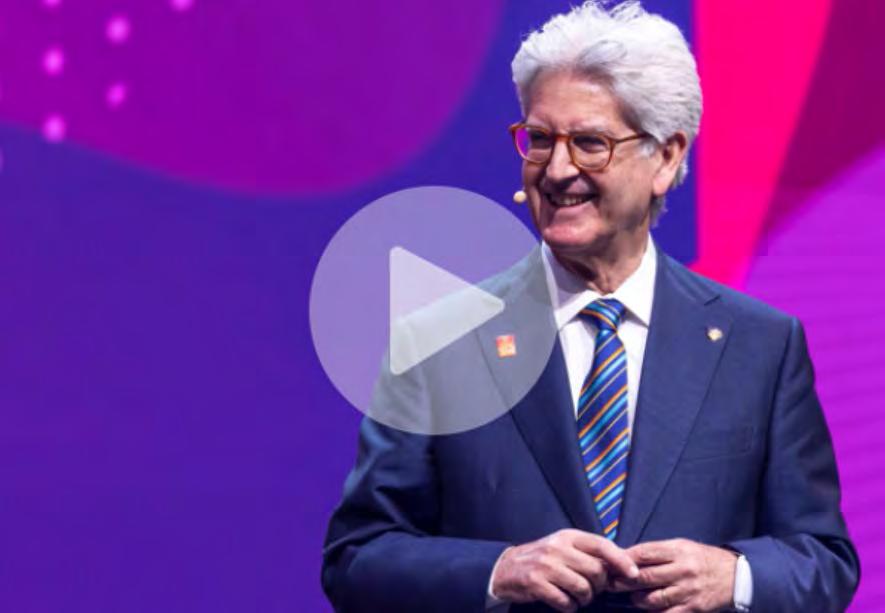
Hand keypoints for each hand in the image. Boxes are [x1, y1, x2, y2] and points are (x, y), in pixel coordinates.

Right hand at [490, 529, 639, 611]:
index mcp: (567, 536)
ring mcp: (545, 565)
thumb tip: (623, 563)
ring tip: (576, 597)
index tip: (633, 574)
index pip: (601, 545)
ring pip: (583, 588)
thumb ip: (588, 552)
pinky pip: (565, 602)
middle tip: (591, 590)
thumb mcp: (564, 547)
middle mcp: (557, 547)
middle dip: (599, 586)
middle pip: (595, 571)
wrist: (506, 568)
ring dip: (584, 599)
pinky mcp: (535, 582)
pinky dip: (569, 607)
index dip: (620, 560)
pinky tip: (564, 603)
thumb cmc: (542, 559)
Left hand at [609, 538, 736, 611]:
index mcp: (678, 550)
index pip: (645, 553)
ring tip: (633, 597)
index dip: (624, 560)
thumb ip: (657, 552)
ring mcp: (688, 590)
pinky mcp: (693, 608)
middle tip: (611, 584)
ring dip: (638, 599)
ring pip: (653, 598)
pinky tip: (649, 610)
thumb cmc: (701, 559)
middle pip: (645, 577)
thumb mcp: (681, 546)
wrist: (734, 575)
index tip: (611, 564)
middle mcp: (682, 569)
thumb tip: (628, 558)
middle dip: (624, 582)